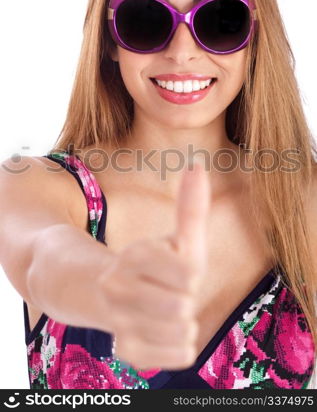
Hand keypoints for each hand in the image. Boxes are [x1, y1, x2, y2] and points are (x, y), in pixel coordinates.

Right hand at [99, 162, 209, 369]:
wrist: (106, 294)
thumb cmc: (153, 264)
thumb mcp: (173, 236)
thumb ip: (190, 206)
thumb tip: (197, 166)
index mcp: (134, 255)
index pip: (190, 272)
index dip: (189, 272)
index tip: (172, 267)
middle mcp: (118, 287)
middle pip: (184, 304)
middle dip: (185, 298)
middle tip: (167, 291)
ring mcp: (118, 321)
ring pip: (184, 331)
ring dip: (184, 322)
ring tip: (162, 310)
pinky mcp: (126, 352)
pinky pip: (181, 355)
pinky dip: (179, 345)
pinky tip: (159, 331)